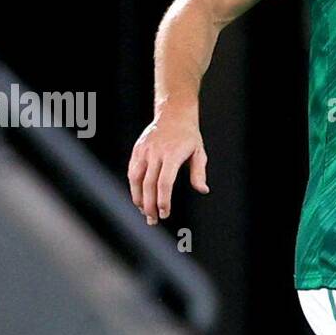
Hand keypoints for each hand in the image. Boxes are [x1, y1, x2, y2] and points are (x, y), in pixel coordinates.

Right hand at [127, 109, 208, 224]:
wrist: (173, 114)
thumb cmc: (189, 136)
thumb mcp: (199, 152)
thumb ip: (199, 173)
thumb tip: (203, 190)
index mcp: (172, 154)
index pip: (164, 182)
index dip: (163, 200)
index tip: (164, 213)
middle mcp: (155, 153)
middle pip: (148, 184)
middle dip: (149, 205)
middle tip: (153, 220)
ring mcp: (144, 150)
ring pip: (135, 178)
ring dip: (138, 198)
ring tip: (143, 211)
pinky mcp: (137, 150)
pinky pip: (132, 171)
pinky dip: (133, 186)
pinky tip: (139, 197)